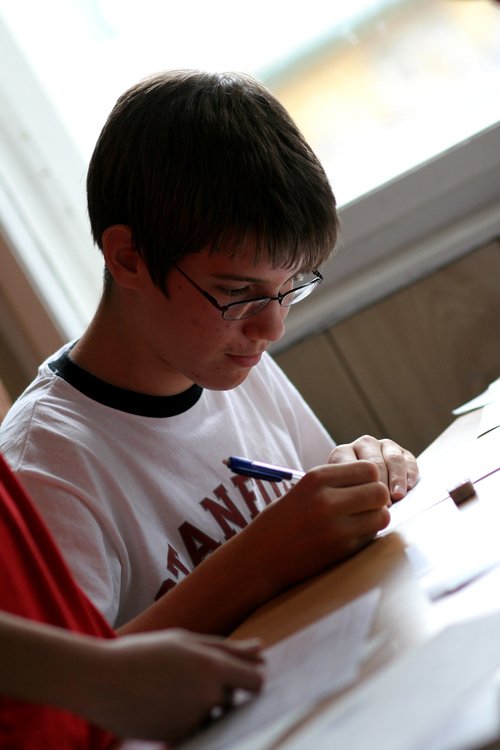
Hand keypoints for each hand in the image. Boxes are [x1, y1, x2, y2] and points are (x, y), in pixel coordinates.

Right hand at [79, 631, 263, 741]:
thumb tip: (261, 650)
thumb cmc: (143, 653)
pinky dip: (185, 719)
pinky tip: (161, 704)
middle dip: (221, 689)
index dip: (251, 678)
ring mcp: (192, 720)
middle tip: (187, 676)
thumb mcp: (184, 641)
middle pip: (234, 698)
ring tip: (170, 689)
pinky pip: (195, 729)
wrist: (100, 680)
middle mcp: (207, 695)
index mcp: (212, 665)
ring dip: (203, 705)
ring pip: (214, 715)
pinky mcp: (178, 737)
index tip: (240, 674)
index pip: (256, 681)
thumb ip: (226, 647)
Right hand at [250, 460, 390, 594]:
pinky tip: (348, 536)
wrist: (259, 558)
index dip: (371, 478)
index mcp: (316, 478)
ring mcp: (335, 527)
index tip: (362, 487)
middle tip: (365, 506)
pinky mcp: (341, 550)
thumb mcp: (303, 490)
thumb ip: (336, 482)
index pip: (368, 469)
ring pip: (382, 515)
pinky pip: (371, 537)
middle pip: (379, 491)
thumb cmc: (281, 521)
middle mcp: (327, 500)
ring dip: (375, 518)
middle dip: (377, 499)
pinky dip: (366, 536)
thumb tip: (376, 479)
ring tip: (359, 521)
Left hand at [327, 436, 417, 501]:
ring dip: (397, 479)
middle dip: (380, 483)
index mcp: (342, 453)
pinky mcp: (403, 452)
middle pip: (374, 462)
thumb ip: (347, 498)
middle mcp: (363, 445)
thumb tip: (360, 513)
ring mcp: (384, 446)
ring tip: (398, 496)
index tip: (366, 503)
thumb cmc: (347, 496)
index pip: (350, 465)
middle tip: (384, 503)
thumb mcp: (341, 495)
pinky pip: (409, 460)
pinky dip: (410, 474)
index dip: (360, 485)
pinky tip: (410, 487)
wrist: (368, 486)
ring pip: (393, 459)